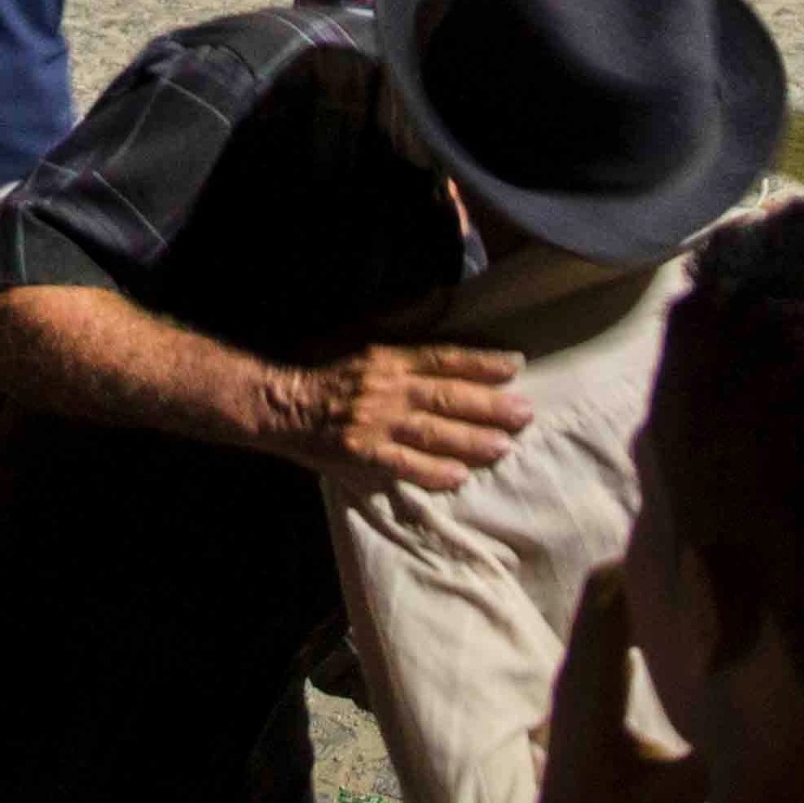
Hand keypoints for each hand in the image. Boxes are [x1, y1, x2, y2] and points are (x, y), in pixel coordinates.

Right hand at [272, 342, 529, 490]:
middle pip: (446, 396)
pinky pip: (405, 465)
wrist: (279, 404)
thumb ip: (403, 344)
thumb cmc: (324, 373)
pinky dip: (434, 472)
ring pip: (433, 432)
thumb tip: (445, 325)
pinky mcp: (362, 454)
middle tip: (524, 413)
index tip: (514, 366)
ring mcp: (374, 423)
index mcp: (386, 357)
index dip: (480, 363)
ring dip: (471, 440)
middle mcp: (385, 388)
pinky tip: (460, 476)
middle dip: (489, 405)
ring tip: (504, 446)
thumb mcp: (362, 346)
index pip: (442, 358)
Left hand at [530, 567, 705, 802]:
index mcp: (590, 688)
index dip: (648, 573)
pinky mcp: (587, 683)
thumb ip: (710, 764)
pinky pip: (609, 625)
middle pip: (604, 587)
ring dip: (647, 590)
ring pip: (604, 602)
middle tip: (710, 564)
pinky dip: (642, 614)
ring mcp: (577, 673)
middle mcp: (577, 670)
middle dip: (650, 568)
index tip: (700, 563)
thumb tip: (753, 719)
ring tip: (704, 589)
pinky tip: (684, 631)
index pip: (609, 601)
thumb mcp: (668, 799)